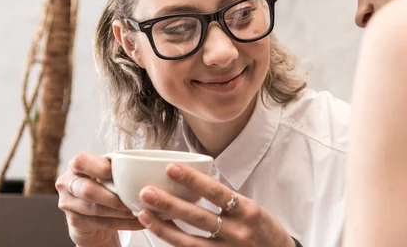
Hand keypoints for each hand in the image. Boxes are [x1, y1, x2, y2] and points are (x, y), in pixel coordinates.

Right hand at [56, 152, 144, 246]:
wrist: (94, 212)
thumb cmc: (106, 184)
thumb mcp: (109, 172)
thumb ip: (117, 166)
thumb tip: (140, 166)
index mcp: (76, 165)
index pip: (81, 161)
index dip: (99, 168)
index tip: (119, 174)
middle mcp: (66, 183)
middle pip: (88, 190)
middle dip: (114, 197)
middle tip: (136, 199)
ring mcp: (67, 203)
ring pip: (95, 209)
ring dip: (121, 212)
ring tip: (141, 210)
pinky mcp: (74, 221)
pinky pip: (100, 223)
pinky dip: (122, 223)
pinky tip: (137, 221)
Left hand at [136, 164, 295, 246]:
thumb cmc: (263, 229)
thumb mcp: (251, 209)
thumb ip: (227, 199)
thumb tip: (193, 182)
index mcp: (247, 210)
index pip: (216, 192)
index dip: (192, 180)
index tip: (171, 168)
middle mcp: (237, 231)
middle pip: (198, 217)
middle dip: (170, 204)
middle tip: (146, 192)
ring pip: (189, 242)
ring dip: (163, 227)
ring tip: (143, 213)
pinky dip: (174, 244)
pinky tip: (158, 233)